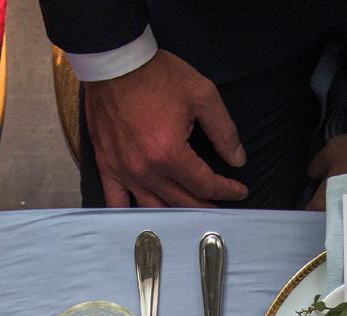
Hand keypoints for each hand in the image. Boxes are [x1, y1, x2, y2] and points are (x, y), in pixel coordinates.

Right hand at [80, 49, 247, 207]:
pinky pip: (117, 201)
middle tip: (219, 206)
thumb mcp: (202, 94)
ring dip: (175, 214)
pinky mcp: (107, 166)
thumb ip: (223, 130)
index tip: (239, 191)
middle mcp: (146, 170)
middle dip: (205, 205)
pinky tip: (145, 220)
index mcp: (171, 154)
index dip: (226, 190)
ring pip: (154, 207)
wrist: (115, 63)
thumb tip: (238, 159)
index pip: (205, 184)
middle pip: (182, 201)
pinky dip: (131, 215)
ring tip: (190, 214)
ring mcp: (124, 171)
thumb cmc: (157, 75)